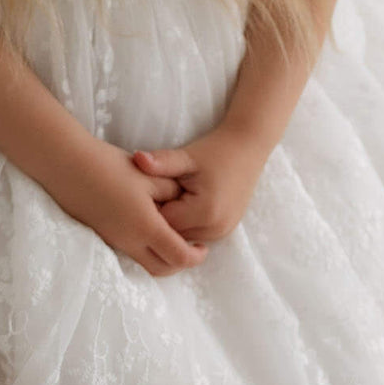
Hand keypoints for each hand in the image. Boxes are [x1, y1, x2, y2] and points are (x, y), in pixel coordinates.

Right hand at [48, 136, 207, 277]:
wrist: (67, 165)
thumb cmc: (110, 166)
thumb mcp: (149, 176)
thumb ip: (171, 193)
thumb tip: (181, 203)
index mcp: (146, 228)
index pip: (179, 257)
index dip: (196, 256)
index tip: (202, 246)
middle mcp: (129, 241)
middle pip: (161, 269)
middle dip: (179, 264)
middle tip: (189, 248)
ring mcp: (112, 240)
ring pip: (143, 263)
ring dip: (160, 257)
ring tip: (168, 237)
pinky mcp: (101, 233)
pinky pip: (128, 251)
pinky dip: (143, 248)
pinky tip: (144, 226)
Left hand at [133, 124, 269, 243]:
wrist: (247, 148)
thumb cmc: (215, 151)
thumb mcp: (186, 156)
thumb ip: (161, 162)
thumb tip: (136, 158)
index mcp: (205, 212)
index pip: (163, 223)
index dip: (149, 208)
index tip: (142, 190)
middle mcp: (215, 229)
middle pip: (172, 233)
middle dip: (159, 217)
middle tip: (149, 193)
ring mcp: (222, 232)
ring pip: (182, 236)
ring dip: (172, 220)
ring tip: (164, 195)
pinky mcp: (224, 230)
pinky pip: (194, 233)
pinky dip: (184, 221)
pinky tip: (178, 200)